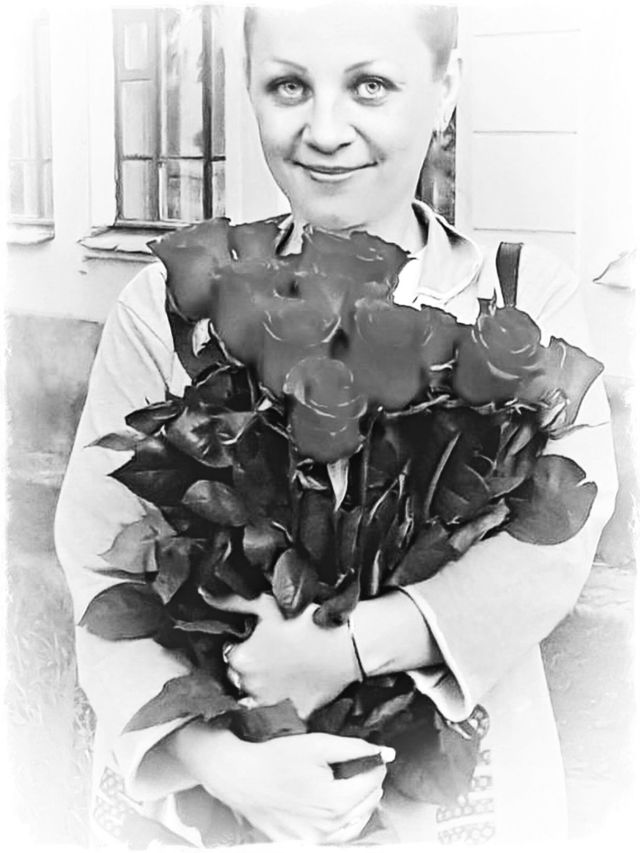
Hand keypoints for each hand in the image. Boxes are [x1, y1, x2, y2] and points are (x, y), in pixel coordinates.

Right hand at [167, 722, 394, 842]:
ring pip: (355, 825)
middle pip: (367, 804)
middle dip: (370, 782)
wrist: (241, 777)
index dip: (376, 763)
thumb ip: (355, 748)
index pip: (373, 782)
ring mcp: (315, 840)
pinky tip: (339, 807)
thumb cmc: (276, 758)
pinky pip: (336, 837)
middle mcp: (328, 827)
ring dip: (361, 804)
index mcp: (335, 802)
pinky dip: (345, 823)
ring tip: (356, 785)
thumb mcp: (319, 744)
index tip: (373, 754)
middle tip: (364, 766)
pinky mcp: (303, 843)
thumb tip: (384, 752)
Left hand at [210, 592, 360, 717]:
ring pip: (258, 697)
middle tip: (273, 651)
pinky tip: (297, 685)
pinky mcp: (296, 714)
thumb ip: (232, 601)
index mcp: (241, 661)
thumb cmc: (305, 619)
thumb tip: (204, 595)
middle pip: (241, 678)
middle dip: (251, 667)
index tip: (259, 638)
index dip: (243, 645)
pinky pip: (284, 712)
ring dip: (264, 686)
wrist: (349, 642)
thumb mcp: (265, 603)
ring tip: (284, 668)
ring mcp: (274, 704)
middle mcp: (251, 687)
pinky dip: (286, 701)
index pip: (230, 655)